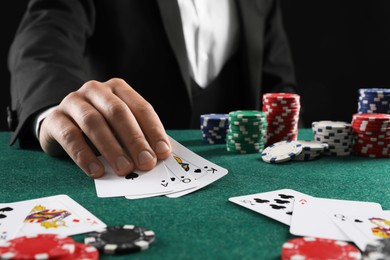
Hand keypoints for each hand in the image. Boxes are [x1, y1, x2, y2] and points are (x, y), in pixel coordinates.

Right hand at [39, 78, 170, 177]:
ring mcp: (73, 102)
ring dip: (111, 148)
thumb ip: (137, 138)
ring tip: (124, 169)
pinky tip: (96, 171)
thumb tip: (157, 157)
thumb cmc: (101, 127)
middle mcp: (96, 90)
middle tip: (146, 162)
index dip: (154, 131)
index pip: (141, 108)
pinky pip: (70, 136)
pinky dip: (85, 156)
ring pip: (94, 122)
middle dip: (135, 139)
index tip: (163, 152)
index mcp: (118, 88)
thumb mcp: (120, 128)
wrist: (60, 122)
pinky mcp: (55, 119)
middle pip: (118, 113)